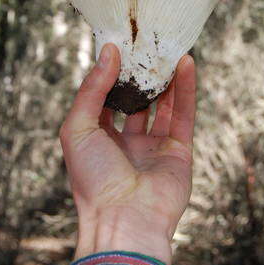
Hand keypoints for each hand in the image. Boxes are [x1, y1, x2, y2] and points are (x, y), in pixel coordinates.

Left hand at [60, 43, 195, 264]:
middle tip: (144, 45)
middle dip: (139, 75)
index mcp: (97, 140)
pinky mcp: (179, 152)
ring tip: (167, 48)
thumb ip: (91, 89)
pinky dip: (185, 89)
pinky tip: (186, 63)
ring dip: (165, 78)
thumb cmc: (93, 179)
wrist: (124, 220)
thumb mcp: (77, 128)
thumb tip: (109, 52)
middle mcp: (126, 143)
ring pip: (162, 105)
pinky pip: (183, 115)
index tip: (116, 46)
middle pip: (136, 100)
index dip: (109, 75)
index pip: (104, 100)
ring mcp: (154, 148)